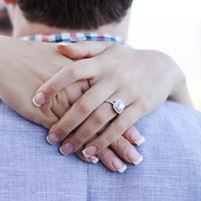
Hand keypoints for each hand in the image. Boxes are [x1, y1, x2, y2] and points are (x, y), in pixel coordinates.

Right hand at [0, 37, 143, 171]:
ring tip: (120, 167)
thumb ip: (83, 71)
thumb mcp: (62, 60)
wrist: (2, 58)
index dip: (127, 124)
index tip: (140, 140)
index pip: (112, 105)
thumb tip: (97, 82)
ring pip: (90, 129)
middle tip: (136, 159)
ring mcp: (62, 102)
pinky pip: (67, 133)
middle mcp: (79, 89)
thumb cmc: (33, 59)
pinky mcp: (45, 112)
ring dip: (105, 150)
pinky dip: (79, 146)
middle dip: (122, 142)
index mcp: (87, 76)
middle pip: (106, 120)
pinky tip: (90, 159)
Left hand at [32, 41, 192, 168]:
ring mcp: (127, 93)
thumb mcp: (107, 48)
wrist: (164, 67)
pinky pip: (118, 128)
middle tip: (49, 138)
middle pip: (84, 103)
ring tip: (65, 149)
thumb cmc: (126, 58)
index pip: (72, 72)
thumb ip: (82, 48)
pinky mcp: (140, 107)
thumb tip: (58, 48)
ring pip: (99, 119)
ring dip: (81, 136)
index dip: (53, 85)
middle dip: (64, 123)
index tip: (35, 100)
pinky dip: (103, 142)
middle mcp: (113, 77)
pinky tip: (89, 153)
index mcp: (101, 62)